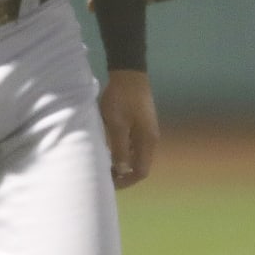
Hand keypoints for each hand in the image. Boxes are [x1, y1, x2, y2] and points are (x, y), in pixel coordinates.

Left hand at [97, 70, 158, 188]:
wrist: (128, 72)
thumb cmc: (121, 98)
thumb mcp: (117, 124)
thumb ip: (120, 148)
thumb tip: (121, 170)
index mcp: (147, 140)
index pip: (141, 171)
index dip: (125, 181)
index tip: (109, 182)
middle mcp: (150, 138)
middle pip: (139, 164)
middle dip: (122, 173)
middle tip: (104, 174)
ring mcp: (146, 130)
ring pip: (135, 154)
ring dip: (121, 161)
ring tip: (104, 162)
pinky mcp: (140, 123)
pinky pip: (132, 144)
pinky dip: (122, 150)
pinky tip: (108, 147)